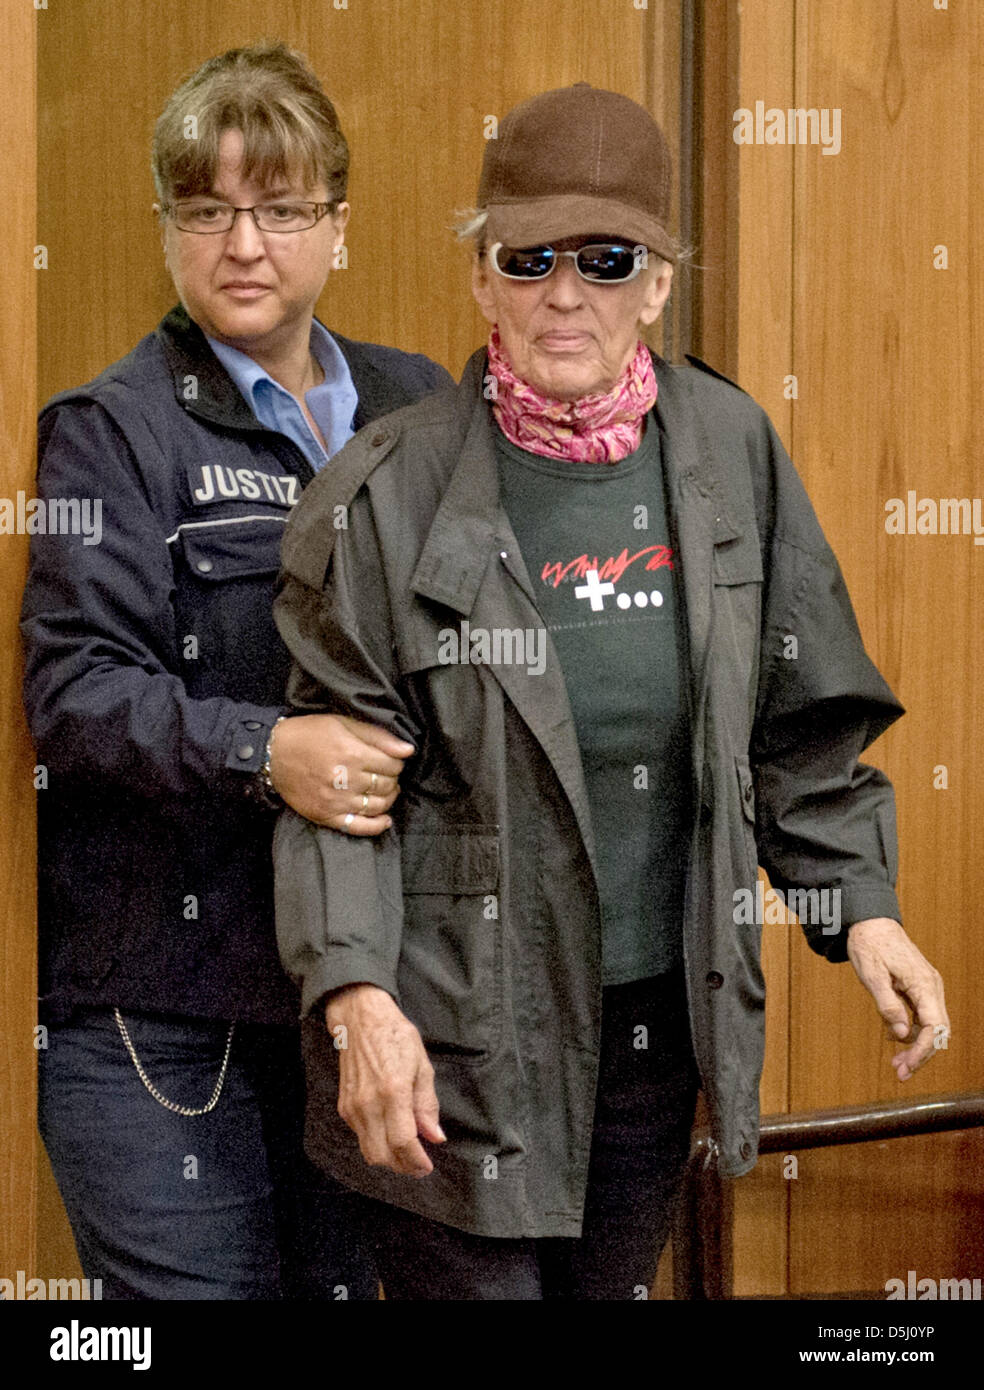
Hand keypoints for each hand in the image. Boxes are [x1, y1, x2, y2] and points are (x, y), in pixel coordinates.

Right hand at [267, 714, 414, 832]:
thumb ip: (378, 737)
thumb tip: (408, 750)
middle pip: (386, 785)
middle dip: (393, 779)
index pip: (392, 764)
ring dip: (388, 799)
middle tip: (387, 773)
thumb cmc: (309, 734)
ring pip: (377, 806)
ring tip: (385, 790)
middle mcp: (345, 779)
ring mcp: (335, 801)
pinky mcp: (326, 816)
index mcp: (351, 753)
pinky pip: (358, 827)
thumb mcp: (343, 724)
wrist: (273, 754)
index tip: (393, 759)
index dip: (397, 762)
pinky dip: (376, 826)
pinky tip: (385, 820)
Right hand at [325, 983, 445, 1176]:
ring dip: (388, 1159)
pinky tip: (389, 1133)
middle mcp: (369, 1103)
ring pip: (368, 1151)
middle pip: (382, 1155)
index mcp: (393, 1091)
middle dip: (402, 1166)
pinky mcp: (344, 1106)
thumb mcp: (421, 1065)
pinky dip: (376, 1143)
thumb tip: (435, 1136)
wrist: (361, 1019)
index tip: (427, 1167)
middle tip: (418, 1165)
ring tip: (406, 1153)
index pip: (403, 1142)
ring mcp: (353, 1107)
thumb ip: (427, 1104)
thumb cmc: (395, 1036)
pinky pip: (360, 1137)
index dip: (416, 1161)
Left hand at [846, 918, 949, 1080]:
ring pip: (930, 1026)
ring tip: (896, 1062)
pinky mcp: (920, 988)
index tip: (906, 1067)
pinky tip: (894, 1037)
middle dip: (921, 1054)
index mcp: (924, 984)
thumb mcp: (872, 976)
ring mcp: (928, 987)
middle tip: (900, 1073)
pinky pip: (922, 1016)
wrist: (870, 922)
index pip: (935, 1027)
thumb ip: (888, 1005)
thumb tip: (901, 1034)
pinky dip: (911, 1031)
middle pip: (937, 1031)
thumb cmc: (870, 945)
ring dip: (916, 1045)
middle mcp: (932, 987)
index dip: (923, 1050)